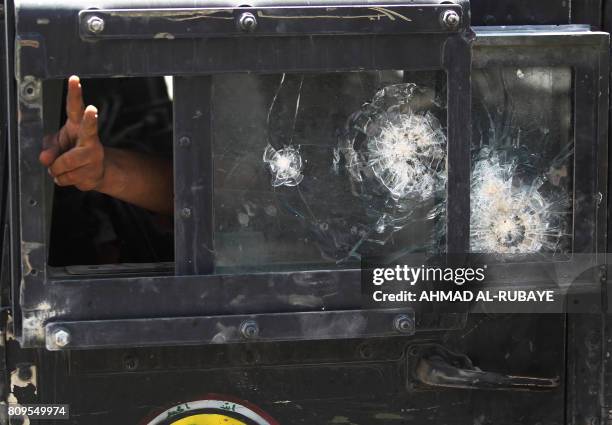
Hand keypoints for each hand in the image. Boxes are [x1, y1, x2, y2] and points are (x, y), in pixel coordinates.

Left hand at [39, 75, 104, 191]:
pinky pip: (66, 178)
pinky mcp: (94, 173)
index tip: (74, 79)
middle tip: (92, 109)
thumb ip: (49, 150)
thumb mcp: (57, 146)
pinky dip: (62, 179)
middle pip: (89, 129)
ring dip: (57, 170)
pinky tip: (71, 175)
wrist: (95, 173)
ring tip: (62, 169)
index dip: (74, 93)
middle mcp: (90, 139)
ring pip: (64, 164)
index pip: (75, 107)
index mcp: (78, 126)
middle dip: (90, 119)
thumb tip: (45, 159)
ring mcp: (93, 156)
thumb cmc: (74, 153)